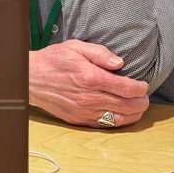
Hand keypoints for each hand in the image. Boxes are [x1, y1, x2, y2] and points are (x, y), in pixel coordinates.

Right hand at [29, 39, 149, 127]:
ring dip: (133, 114)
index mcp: (90, 77)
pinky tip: (121, 114)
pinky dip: (118, 121)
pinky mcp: (78, 119)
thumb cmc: (52, 61)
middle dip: (141, 101)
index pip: (126, 88)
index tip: (143, 85)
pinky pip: (104, 125)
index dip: (140, 88)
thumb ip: (99, 53)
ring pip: (119, 119)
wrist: (30, 78)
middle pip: (127, 106)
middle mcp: (89, 97)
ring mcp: (83, 111)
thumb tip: (119, 63)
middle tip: (143, 96)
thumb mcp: (75, 47)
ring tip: (136, 106)